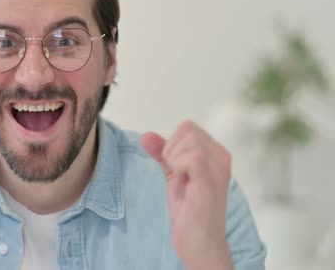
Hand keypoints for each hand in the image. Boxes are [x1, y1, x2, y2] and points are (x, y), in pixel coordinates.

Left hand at [141, 120, 233, 269]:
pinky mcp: (210, 179)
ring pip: (189, 138)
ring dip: (173, 157)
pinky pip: (192, 155)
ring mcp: (218, 167)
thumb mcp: (173, 175)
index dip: (173, 142)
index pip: (188, 127)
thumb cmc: (190, 211)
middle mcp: (222, 157)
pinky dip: (178, 164)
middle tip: (175, 172)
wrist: (199, 242)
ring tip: (180, 178)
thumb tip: (146, 135)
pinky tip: (181, 179)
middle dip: (171, 147)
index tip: (173, 166)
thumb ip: (162, 154)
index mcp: (216, 154)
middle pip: (188, 128)